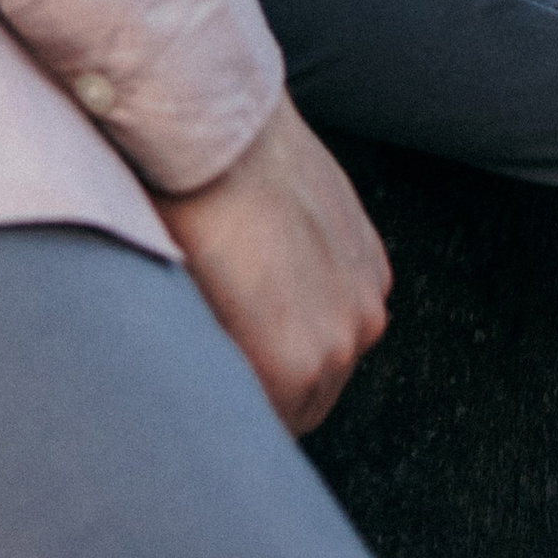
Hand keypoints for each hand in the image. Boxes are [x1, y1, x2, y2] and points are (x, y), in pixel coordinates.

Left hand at [157, 92, 390, 432]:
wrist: (219, 128)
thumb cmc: (186, 216)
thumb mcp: (184, 311)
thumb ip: (212, 367)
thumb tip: (207, 384)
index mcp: (289, 372)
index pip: (272, 429)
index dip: (241, 406)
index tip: (218, 383)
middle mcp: (340, 345)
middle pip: (311, 401)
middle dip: (277, 382)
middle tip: (233, 342)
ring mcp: (365, 298)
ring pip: (335, 351)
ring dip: (306, 338)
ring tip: (257, 296)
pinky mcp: (373, 257)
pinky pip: (353, 304)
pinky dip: (327, 296)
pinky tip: (284, 263)